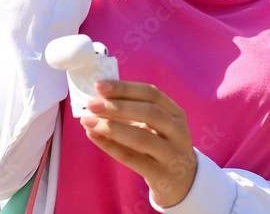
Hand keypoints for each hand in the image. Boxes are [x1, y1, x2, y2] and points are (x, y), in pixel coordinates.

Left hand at [80, 79, 197, 207]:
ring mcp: (173, 156)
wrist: (182, 183)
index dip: (125, 88)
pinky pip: (133, 159)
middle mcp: (179, 132)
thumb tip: (98, 99)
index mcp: (176, 114)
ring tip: (87, 121)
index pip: (152, 94)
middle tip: (91, 105)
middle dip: (118, 106)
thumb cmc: (160, 146)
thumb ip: (131, 112)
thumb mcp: (154, 126)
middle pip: (150, 113)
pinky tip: (94, 136)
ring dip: (111, 127)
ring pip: (142, 138)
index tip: (99, 86)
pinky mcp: (162, 176)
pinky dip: (110, 146)